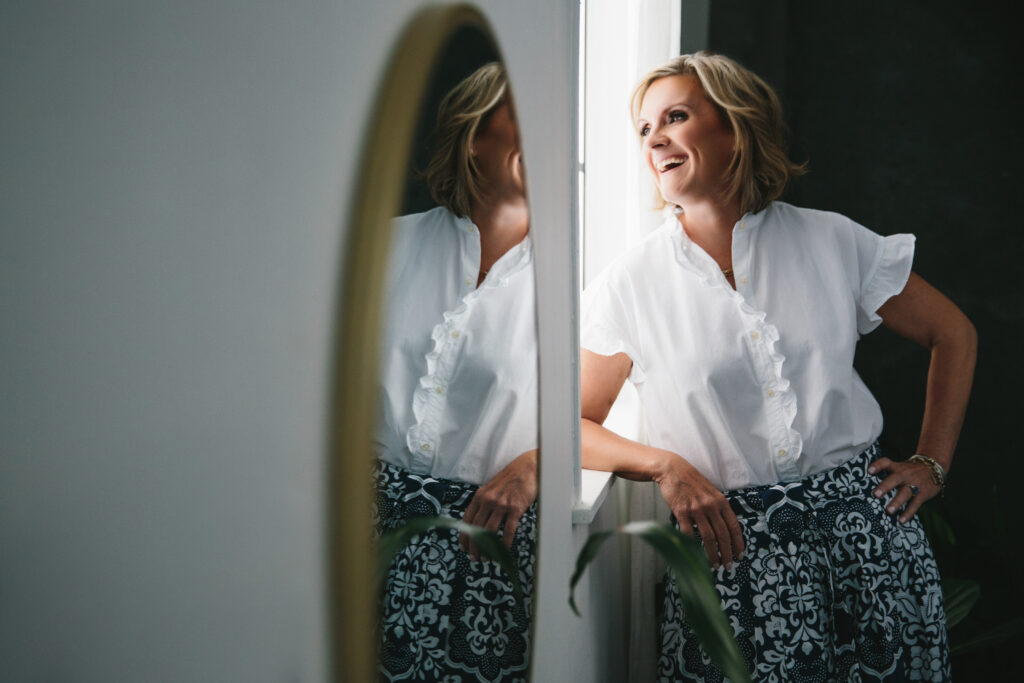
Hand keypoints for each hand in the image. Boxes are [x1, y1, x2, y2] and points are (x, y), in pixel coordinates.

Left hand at [460, 450, 537, 559]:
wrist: (527, 468)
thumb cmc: (510, 479)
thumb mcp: (491, 488)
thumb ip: (484, 502)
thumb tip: (478, 521)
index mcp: (480, 496)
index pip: (467, 519)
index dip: (463, 535)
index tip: (463, 546)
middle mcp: (488, 501)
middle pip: (476, 528)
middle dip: (473, 546)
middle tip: (474, 558)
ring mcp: (501, 505)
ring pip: (489, 532)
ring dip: (486, 548)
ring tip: (486, 558)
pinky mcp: (515, 509)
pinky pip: (508, 530)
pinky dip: (505, 543)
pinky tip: (504, 551)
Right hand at [654, 453, 743, 568]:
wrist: (672, 470)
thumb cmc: (692, 481)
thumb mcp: (711, 492)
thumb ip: (719, 507)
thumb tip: (726, 528)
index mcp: (721, 501)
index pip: (734, 527)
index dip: (738, 543)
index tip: (740, 555)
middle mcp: (711, 506)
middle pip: (723, 535)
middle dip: (727, 554)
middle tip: (728, 566)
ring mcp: (696, 509)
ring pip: (708, 538)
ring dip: (713, 554)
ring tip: (715, 565)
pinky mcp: (681, 512)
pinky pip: (688, 533)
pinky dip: (692, 545)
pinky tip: (695, 554)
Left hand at [868, 457, 940, 522]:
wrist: (934, 467)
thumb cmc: (909, 471)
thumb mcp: (899, 467)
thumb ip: (886, 474)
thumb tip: (864, 486)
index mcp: (897, 467)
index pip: (886, 463)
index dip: (878, 465)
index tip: (869, 471)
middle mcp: (904, 475)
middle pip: (895, 479)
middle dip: (885, 486)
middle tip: (876, 494)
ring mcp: (914, 484)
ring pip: (905, 493)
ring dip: (897, 502)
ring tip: (888, 511)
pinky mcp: (923, 493)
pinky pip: (915, 504)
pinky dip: (908, 513)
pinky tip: (901, 520)